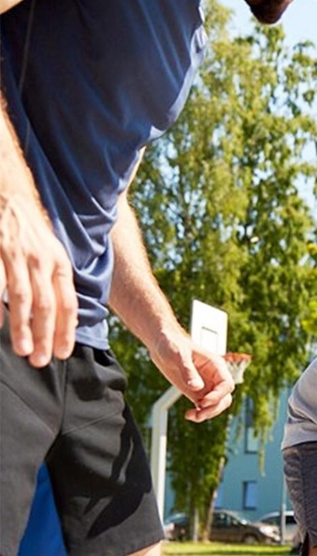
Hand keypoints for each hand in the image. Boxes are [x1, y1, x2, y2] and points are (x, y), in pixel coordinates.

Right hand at [0, 190, 76, 364]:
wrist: (9, 195)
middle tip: (40, 361)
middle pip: (47, 305)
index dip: (65, 330)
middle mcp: (41, 260)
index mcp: (58, 263)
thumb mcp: (51, 253)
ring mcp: (17, 254)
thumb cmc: (30, 232)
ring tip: (22, 350)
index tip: (61, 353)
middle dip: (45, 335)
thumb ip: (57, 283)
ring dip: (23, 327)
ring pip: (23, 297)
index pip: (67, 303)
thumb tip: (65, 320)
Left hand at [149, 333, 234, 422]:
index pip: (227, 385)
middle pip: (225, 398)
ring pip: (216, 405)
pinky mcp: (196, 392)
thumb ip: (188, 371)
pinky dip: (199, 414)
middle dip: (214, 408)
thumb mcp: (179, 356)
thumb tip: (197, 387)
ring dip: (207, 414)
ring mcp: (206, 386)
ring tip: (192, 416)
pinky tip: (189, 415)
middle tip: (199, 413)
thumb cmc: (172, 344)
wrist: (162, 345)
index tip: (203, 402)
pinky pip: (204, 407)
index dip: (218, 396)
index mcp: (216, 365)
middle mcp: (214, 377)